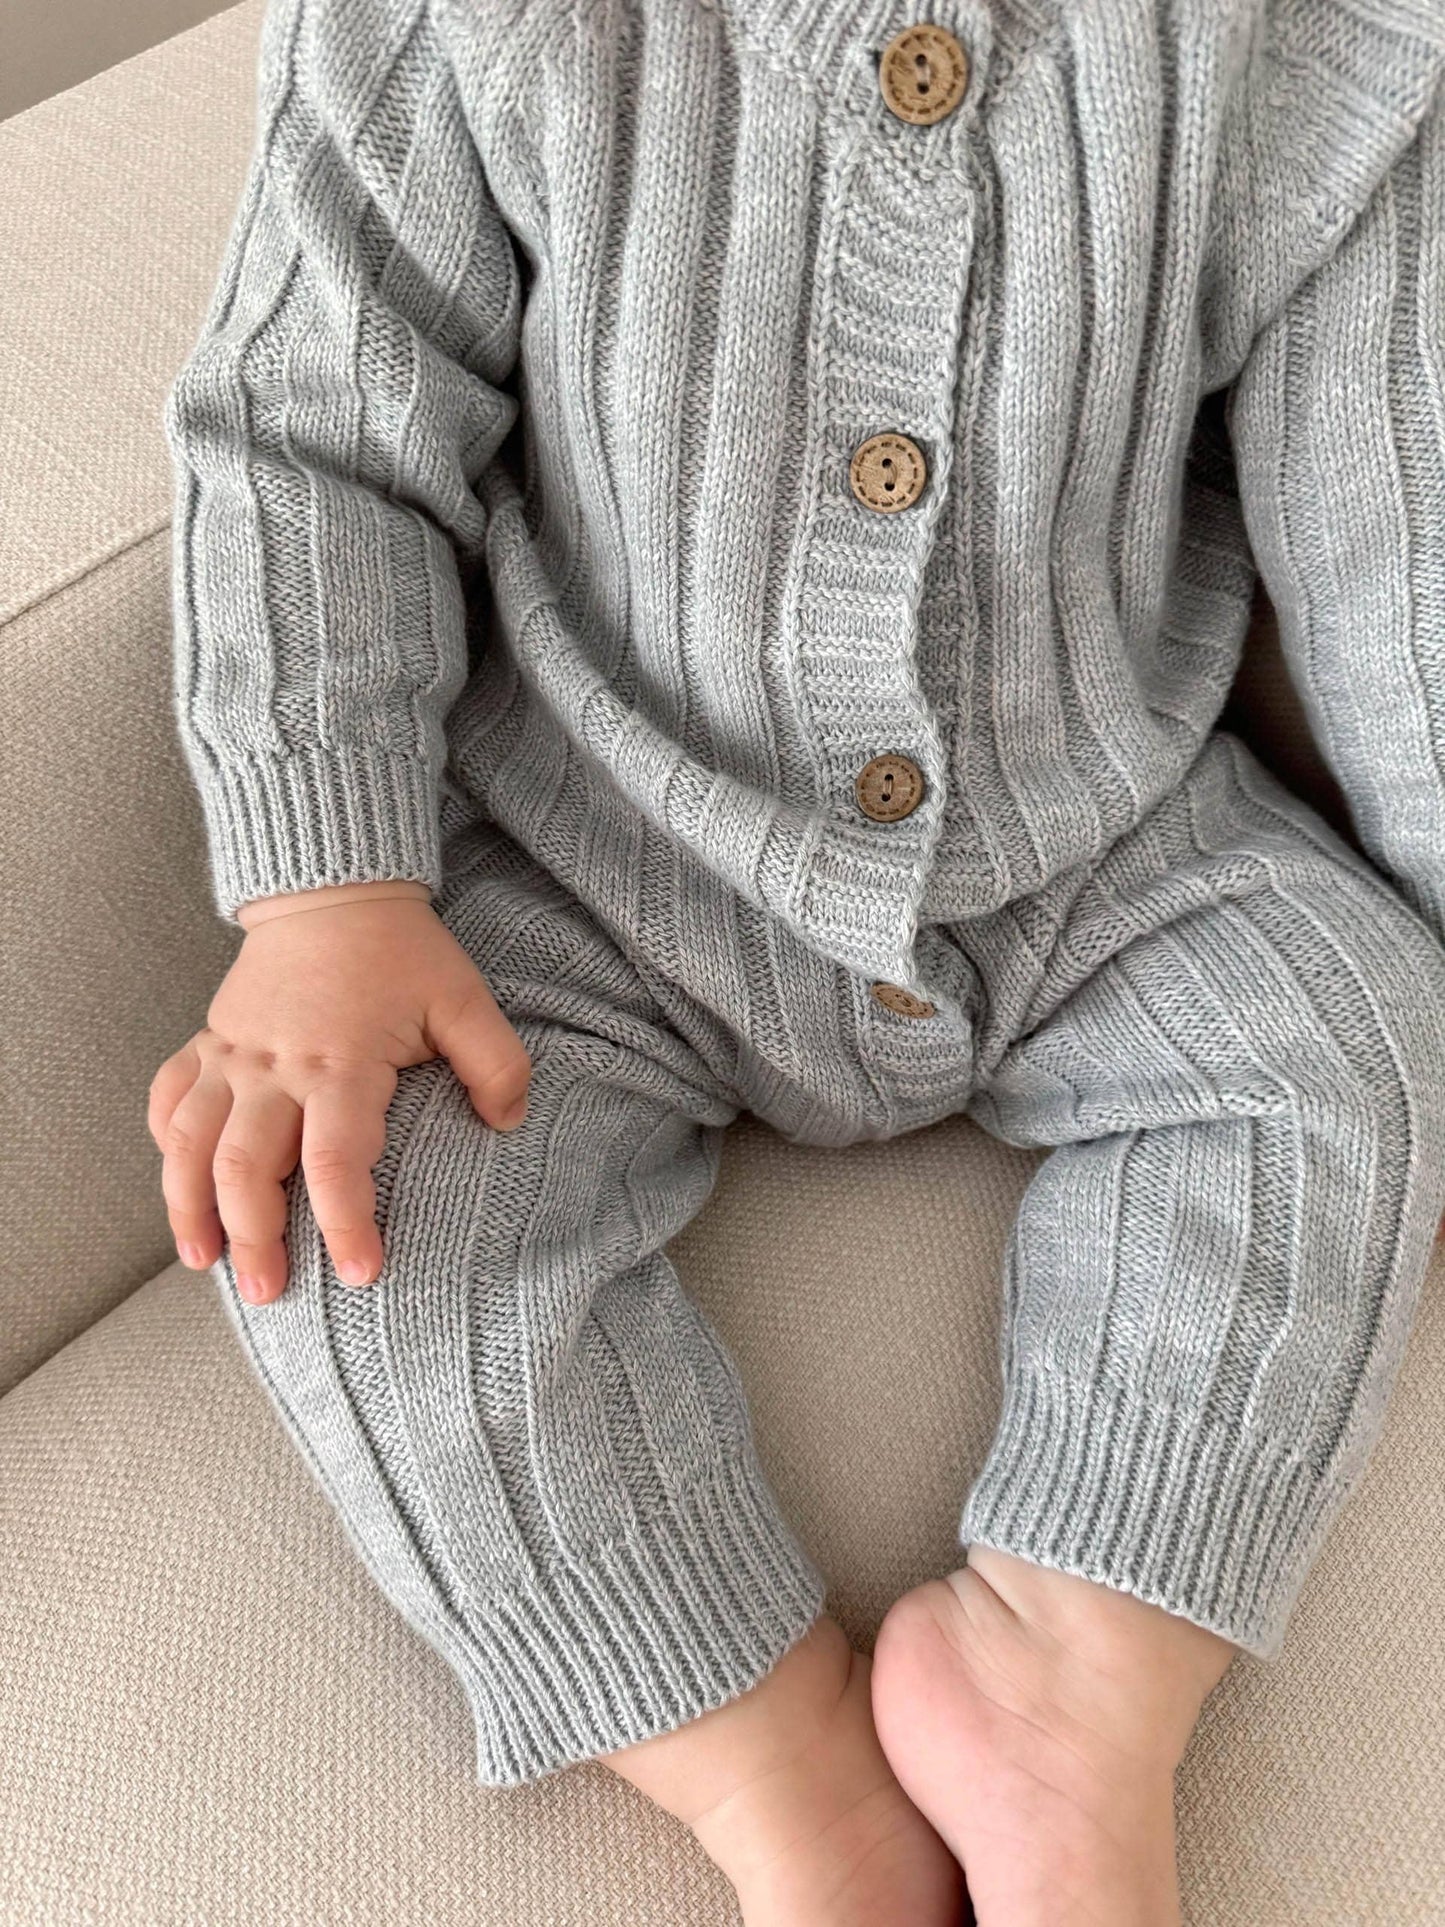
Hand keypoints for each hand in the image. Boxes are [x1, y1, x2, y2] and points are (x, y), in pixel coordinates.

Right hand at [147, 880, 531, 1305]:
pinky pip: (168, 1101)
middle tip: (268, 1293)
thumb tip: (507, 1124)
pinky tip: (179, 1193)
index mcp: (341, 1063)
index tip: (361, 1274)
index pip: (334, 1161)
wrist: (332, 891)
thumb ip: (497, 1063)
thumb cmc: (401, 952)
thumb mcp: (464, 999)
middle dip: (253, 1237)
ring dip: (190, 1208)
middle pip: (246, 1167)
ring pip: (190, 1143)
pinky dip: (165, 1149)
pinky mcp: (208, 1043)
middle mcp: (274, 1067)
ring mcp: (232, 1055)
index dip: (346, 1222)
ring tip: (204, 1262)